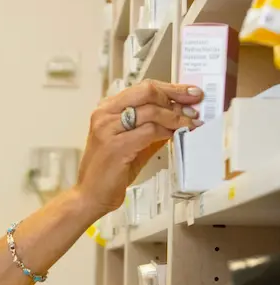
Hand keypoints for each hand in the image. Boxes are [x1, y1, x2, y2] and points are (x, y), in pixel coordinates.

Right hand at [76, 79, 203, 216]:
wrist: (90, 196)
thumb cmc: (108, 172)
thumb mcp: (132, 143)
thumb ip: (151, 127)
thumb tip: (178, 115)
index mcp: (106, 111)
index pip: (142, 88)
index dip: (170, 88)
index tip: (190, 93)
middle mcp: (104, 115)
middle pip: (147, 92)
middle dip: (175, 97)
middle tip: (193, 108)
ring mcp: (107, 129)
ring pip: (152, 111)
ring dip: (176, 117)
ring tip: (189, 125)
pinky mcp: (116, 146)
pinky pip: (149, 131)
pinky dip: (167, 132)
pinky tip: (174, 136)